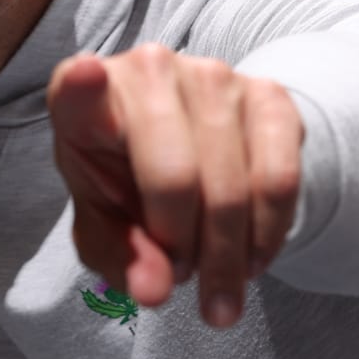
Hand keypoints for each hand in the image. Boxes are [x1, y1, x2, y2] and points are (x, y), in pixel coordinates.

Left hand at [47, 46, 302, 328]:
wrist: (188, 147)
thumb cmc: (124, 183)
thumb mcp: (104, 225)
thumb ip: (119, 256)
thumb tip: (155, 289)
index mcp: (84, 97)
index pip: (78, 89)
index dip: (83, 87)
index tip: (85, 76)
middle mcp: (149, 69)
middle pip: (176, 176)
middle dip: (183, 249)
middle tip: (182, 279)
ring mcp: (213, 76)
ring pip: (233, 188)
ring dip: (226, 256)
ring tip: (215, 282)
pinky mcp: (268, 94)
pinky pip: (279, 180)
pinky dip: (267, 235)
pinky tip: (251, 259)